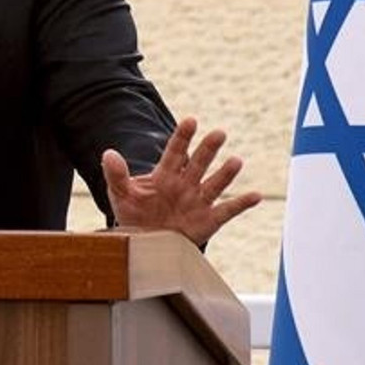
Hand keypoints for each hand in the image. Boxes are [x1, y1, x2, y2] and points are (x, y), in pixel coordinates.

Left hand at [101, 117, 260, 246]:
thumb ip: (116, 175)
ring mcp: (198, 201)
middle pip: (199, 163)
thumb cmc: (134, 214)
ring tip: (236, 161)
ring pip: (215, 184)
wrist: (146, 243)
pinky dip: (242, 203)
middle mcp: (185, 184)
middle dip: (208, 149)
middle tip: (219, 133)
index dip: (183, 137)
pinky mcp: (209, 220)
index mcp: (165, 175)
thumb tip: (108, 153)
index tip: (191, 121)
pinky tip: (256, 195)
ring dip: (226, 173)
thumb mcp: (121, 194)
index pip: (175, 151)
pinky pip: (228, 210)